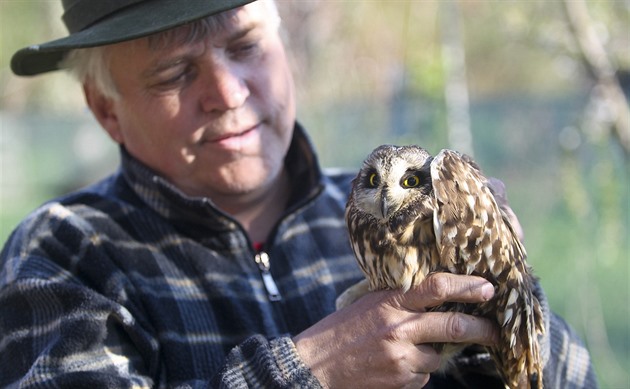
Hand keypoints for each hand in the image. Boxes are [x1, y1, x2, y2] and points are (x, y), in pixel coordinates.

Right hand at [293, 273, 498, 388]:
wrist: (317, 365)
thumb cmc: (342, 330)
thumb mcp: (369, 304)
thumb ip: (400, 301)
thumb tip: (436, 299)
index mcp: (390, 301)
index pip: (436, 287)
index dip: (466, 286)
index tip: (488, 288)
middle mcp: (399, 327)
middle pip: (453, 325)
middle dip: (481, 329)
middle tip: (496, 331)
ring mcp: (401, 356)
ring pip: (438, 355)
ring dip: (431, 354)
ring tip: (401, 350)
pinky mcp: (402, 380)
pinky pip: (424, 375)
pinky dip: (416, 371)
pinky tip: (392, 366)